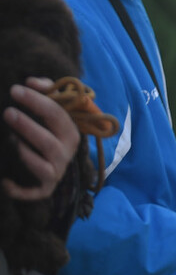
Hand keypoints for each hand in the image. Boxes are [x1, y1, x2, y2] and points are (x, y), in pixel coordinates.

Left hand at [2, 78, 81, 201]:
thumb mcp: (53, 107)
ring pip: (41, 165)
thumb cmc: (48, 129)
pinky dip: (18, 190)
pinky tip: (4, 181)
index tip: (15, 90)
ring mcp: (55, 172)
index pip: (58, 114)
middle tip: (8, 112)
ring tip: (8, 138)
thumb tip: (32, 81)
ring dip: (24, 152)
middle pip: (49, 141)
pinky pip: (32, 192)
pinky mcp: (43, 189)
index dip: (37, 101)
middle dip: (28, 126)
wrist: (53, 163)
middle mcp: (66, 153)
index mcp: (70, 132)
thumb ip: (46, 90)